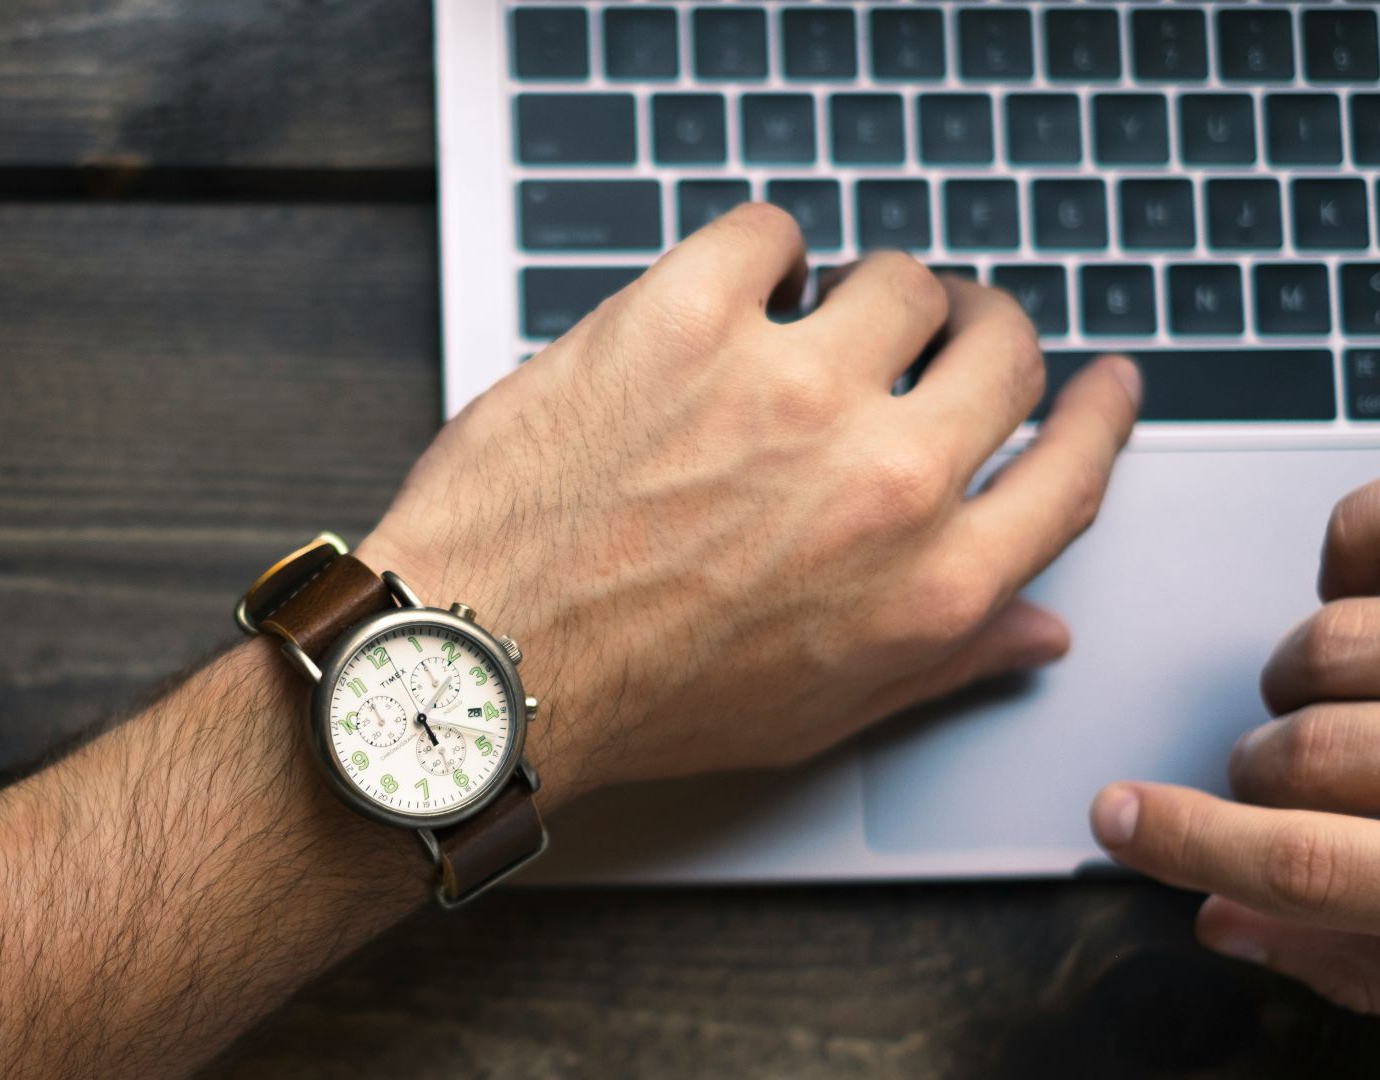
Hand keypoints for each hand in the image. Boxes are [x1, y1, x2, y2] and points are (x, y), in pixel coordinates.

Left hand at [355, 203, 1140, 797]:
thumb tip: (1035, 626)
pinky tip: (731, 294)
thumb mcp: (816, 712)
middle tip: (938, 332)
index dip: (1097, 412)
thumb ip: (943, 661)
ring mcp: (786, 388)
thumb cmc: (634, 699)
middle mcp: (881, 480)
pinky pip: (770, 232)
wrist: (484, 665)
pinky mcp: (685, 320)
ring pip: (897, 277)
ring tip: (809, 323)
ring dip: (864, 294)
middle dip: (980, 332)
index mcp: (929, 583)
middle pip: (1002, 348)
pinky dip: (759, 253)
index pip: (1073, 469)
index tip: (1098, 381)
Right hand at [1091, 479, 1379, 1014]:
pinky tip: (1363, 591)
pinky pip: (1365, 528)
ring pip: (1326, 644)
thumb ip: (1358, 957)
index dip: (1191, 846)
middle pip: (1300, 754)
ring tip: (1352, 692)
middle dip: (1262, 772)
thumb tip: (1226, 923)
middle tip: (1287, 777)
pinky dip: (1346, 551)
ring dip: (1307, 672)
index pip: (1307, 865)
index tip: (1117, 821)